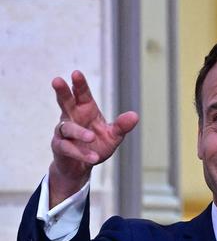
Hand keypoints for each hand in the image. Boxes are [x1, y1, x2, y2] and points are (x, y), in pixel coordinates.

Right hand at [49, 71, 138, 204]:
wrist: (81, 167)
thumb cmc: (96, 146)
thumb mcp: (112, 136)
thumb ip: (121, 126)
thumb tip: (135, 116)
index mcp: (85, 110)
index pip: (81, 94)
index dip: (79, 84)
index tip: (76, 73)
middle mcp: (71, 117)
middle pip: (65, 102)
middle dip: (62, 92)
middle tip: (56, 80)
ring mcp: (63, 132)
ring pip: (68, 128)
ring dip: (80, 132)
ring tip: (92, 137)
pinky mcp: (59, 147)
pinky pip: (68, 148)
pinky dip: (81, 153)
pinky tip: (93, 157)